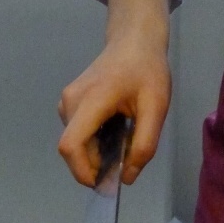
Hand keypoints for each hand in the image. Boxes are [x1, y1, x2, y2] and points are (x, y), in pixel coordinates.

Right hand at [58, 0, 173, 186]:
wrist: (135, 40)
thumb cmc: (147, 70)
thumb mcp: (156, 108)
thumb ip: (144, 144)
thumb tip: (127, 177)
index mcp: (91, 100)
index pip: (71, 145)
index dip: (83, 171)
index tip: (106, 182)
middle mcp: (70, 101)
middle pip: (73, 147)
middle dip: (96, 163)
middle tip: (126, 158)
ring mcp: (67, 100)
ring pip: (76, 140)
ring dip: (96, 150)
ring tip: (124, 137)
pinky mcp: (70, 101)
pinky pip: (78, 130)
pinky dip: (94, 139)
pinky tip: (115, 128)